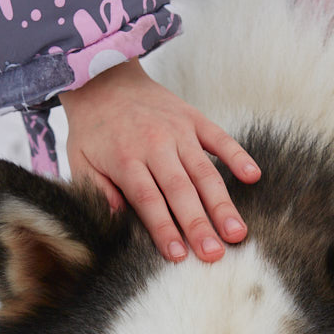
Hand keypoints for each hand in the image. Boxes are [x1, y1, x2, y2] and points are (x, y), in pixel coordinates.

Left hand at [59, 59, 259, 261]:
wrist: (103, 78)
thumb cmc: (93, 129)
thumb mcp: (79, 160)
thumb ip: (97, 191)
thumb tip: (118, 220)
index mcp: (126, 159)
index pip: (148, 200)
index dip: (164, 229)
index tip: (178, 255)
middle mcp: (156, 145)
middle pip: (181, 191)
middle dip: (199, 225)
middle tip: (215, 254)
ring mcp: (178, 131)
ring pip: (204, 172)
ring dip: (222, 204)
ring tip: (237, 233)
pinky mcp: (194, 119)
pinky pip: (220, 138)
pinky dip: (238, 156)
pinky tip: (253, 177)